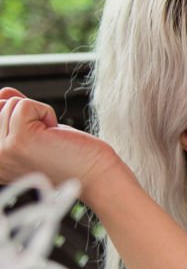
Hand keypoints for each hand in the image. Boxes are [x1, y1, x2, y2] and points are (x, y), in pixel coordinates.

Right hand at [0, 87, 119, 198]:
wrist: (95, 177)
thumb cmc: (70, 158)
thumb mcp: (32, 132)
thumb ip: (12, 114)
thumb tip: (5, 92)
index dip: (15, 115)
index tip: (35, 135)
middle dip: (28, 114)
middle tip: (46, 139)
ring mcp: (3, 150)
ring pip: (11, 103)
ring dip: (39, 116)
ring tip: (51, 139)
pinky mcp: (20, 140)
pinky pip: (26, 104)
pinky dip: (47, 114)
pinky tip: (55, 135)